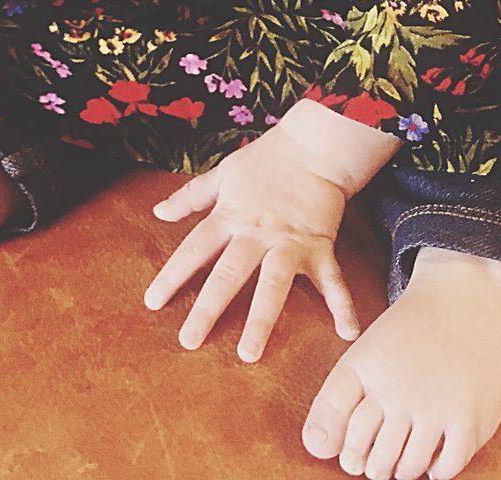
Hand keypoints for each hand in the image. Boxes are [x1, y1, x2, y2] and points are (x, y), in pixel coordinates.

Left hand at [143, 124, 361, 362]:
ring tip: (249, 354)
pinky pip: (332, 281)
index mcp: (230, 216)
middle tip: (190, 341)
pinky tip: (347, 333)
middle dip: (209, 308)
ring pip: (273, 285)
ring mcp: (289, 243)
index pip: (195, 249)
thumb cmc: (266, 159)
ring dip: (261, 319)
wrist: (313, 147)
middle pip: (229, 274)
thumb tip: (157, 212)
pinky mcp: (319, 247)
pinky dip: (342, 306)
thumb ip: (191, 196)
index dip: (173, 275)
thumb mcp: (223, 173)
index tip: (153, 303)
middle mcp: (257, 234)